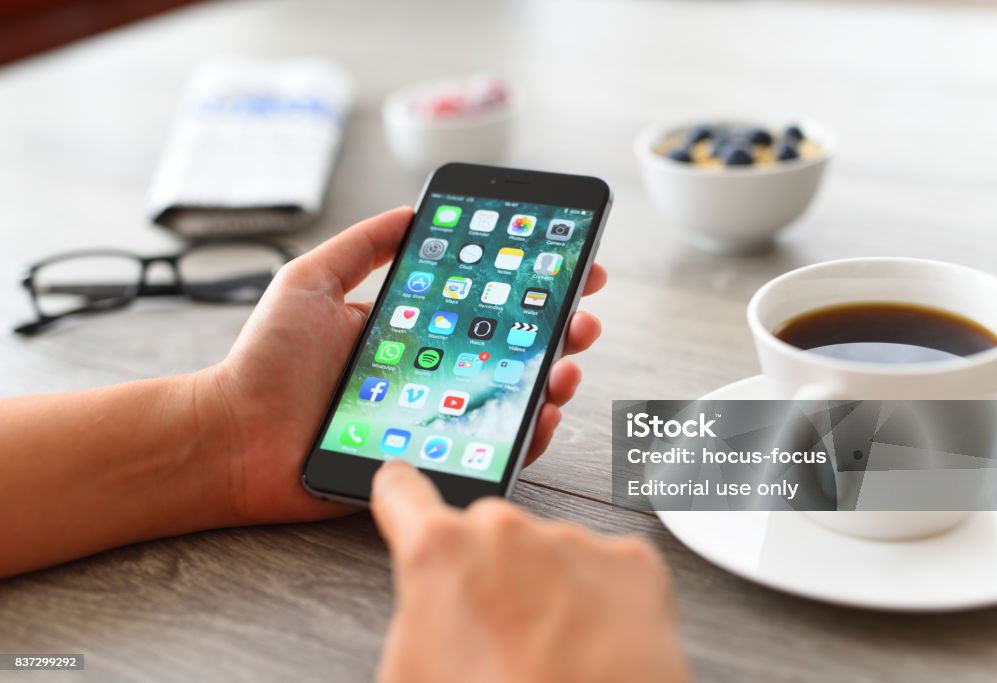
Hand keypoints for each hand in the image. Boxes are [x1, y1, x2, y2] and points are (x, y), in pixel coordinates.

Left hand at [200, 208, 606, 523]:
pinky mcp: (433, 458)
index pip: (485, 303)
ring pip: (514, 397)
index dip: (532, 285)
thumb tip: (411, 211)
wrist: (233, 437)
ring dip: (555, 376)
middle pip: (513, 349)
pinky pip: (493, 446)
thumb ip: (359, 246)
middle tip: (583, 314)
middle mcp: (434, 371)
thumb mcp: (308, 282)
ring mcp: (438, 415)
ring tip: (569, 360)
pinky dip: (530, 430)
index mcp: (412, 330)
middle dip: (560, 328)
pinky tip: (545, 409)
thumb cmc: (265, 361)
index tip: (572, 262)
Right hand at [370, 460, 690, 682]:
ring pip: (550, 553)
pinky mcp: (633, 564)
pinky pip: (607, 570)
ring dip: (549, 591)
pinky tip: (595, 651)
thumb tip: (430, 608)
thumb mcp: (410, 677)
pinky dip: (603, 602)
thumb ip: (414, 620)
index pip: (402, 492)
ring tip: (555, 660)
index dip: (398, 491)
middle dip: (490, 571)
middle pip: (487, 532)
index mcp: (440, 556)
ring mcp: (575, 543)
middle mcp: (507, 533)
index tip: (401, 484)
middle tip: (499, 639)